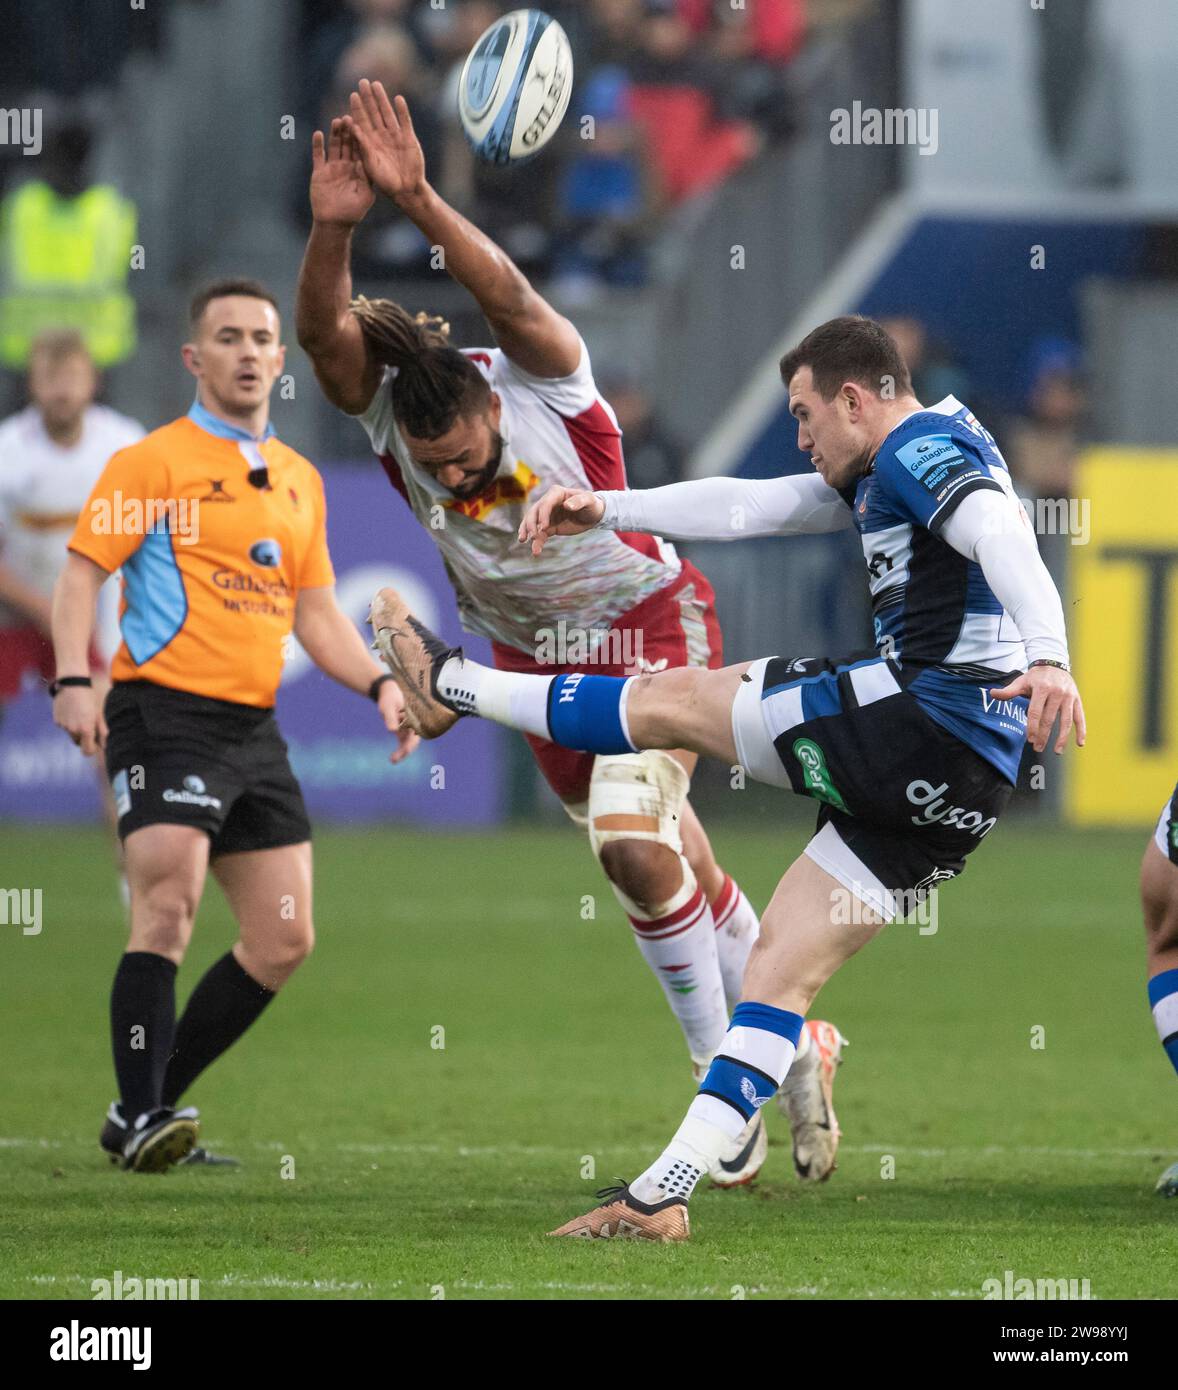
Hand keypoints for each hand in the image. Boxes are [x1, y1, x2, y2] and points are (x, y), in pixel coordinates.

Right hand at [53, 685, 105, 756]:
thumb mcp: (99, 714)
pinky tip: (71, 710)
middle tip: (88, 724)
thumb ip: (102, 731)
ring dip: (75, 729)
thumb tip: (104, 745)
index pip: (88, 751)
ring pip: (71, 733)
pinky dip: (67, 721)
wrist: (72, 684)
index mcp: (85, 730)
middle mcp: (73, 730)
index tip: (95, 744)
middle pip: (79, 742)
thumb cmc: (89, 698)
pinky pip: (63, 726)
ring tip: (79, 713)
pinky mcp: (56, 720)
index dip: (92, 749)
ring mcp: (63, 726)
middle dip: (84, 737)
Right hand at [310, 118, 374, 226]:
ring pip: (334, 146)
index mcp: (359, 170)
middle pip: (348, 145)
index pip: (361, 150)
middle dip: (348, 131)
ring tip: (336, 121)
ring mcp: (333, 167)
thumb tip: (364, 161)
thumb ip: (366, 179)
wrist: (333, 223)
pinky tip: (318, 133)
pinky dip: (317, 145)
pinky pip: (318, 155)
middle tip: (348, 117)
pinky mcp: (319, 171)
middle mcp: (347, 166)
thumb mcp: (365, 196)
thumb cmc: (353, 212)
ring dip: (335, 134)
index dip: (361, 138)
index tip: (363, 126)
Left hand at [344, 81, 425, 205]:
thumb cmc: (385, 182)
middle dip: (368, 98)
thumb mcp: (370, 165)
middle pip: (373, 113)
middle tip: (362, 82)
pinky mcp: (409, 138)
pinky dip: (402, 111)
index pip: (362, 121)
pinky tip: (398, 99)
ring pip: (387, 113)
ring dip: (382, 99)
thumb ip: (363, 147)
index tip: (353, 94)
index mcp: (370, 143)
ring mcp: (395, 136)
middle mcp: (381, 137)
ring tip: (376, 84)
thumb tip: (353, 127)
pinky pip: (405, 121)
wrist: (406, 190)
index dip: (358, 108)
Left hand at [377, 679, 419, 763]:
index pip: (414, 734)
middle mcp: (414, 724)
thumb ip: (390, 718)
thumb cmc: (389, 697)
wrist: (389, 691)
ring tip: (393, 760)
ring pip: (409, 743)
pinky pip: (404, 742)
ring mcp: (410, 727)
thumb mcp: (387, 706)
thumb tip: (392, 731)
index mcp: (414, 718)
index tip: (403, 751)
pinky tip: (393, 757)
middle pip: (413, 741)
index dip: (409, 744)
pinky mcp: (404, 729)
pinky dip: (401, 749)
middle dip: (405, 751)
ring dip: (403, 752)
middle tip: (393, 760)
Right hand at [518, 486, 604, 556]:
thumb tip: (567, 505)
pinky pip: (539, 534)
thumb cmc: (592, 504)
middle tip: (533, 536)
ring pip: (532, 523)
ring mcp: (546, 515)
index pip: (545, 503)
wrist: (593, 515)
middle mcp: (548, 502)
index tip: (544, 527)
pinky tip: (535, 551)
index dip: (543, 514)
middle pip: (534, 512)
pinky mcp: (548, 527)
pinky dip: (536, 542)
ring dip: (527, 532)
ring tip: (523, 541)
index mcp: (556, 493)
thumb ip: (579, 501)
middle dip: (531, 524)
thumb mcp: (589, 501)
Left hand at [989, 665, 1085, 754]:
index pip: (1036, 711)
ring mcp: (1069, 697)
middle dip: (1043, 735)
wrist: (1054, 663)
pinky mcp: (1077, 700)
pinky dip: (1081, 730)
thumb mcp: (1021, 681)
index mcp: (1042, 688)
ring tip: (1057, 751)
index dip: (1033, 726)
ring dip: (1062, 738)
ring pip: (1066, 721)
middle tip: (1038, 748)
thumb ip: (1008, 691)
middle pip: (1049, 718)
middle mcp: (1057, 692)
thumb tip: (992, 694)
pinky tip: (1080, 743)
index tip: (1030, 739)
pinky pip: (1080, 717)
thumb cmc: (1035, 677)